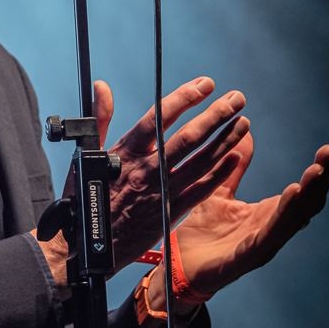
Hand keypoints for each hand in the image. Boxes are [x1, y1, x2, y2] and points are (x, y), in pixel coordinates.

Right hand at [98, 76, 249, 268]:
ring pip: (201, 161)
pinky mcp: (170, 212)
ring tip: (242, 123)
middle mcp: (147, 169)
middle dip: (216, 115)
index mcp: (127, 152)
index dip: (185, 98)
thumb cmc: (86, 197)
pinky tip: (234, 157)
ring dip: (225, 140)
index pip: (160, 117)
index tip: (205, 84)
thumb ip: (100, 118)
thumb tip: (102, 87)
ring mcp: (161, 191)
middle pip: (189, 137)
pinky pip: (201, 190)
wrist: (89, 243)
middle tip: (236, 99)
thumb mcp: (88, 153)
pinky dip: (219, 173)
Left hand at [168, 132, 328, 299]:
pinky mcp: (246, 257)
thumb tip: (245, 132)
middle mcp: (271, 229)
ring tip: (317, 171)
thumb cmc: (202, 232)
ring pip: (292, 218)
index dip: (319, 172)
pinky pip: (269, 235)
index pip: (302, 191)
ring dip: (307, 194)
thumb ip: (234, 167)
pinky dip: (282, 216)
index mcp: (268, 214)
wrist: (178, 264)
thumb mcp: (219, 191)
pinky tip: (292, 195)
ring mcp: (262, 244)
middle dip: (322, 179)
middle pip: (305, 203)